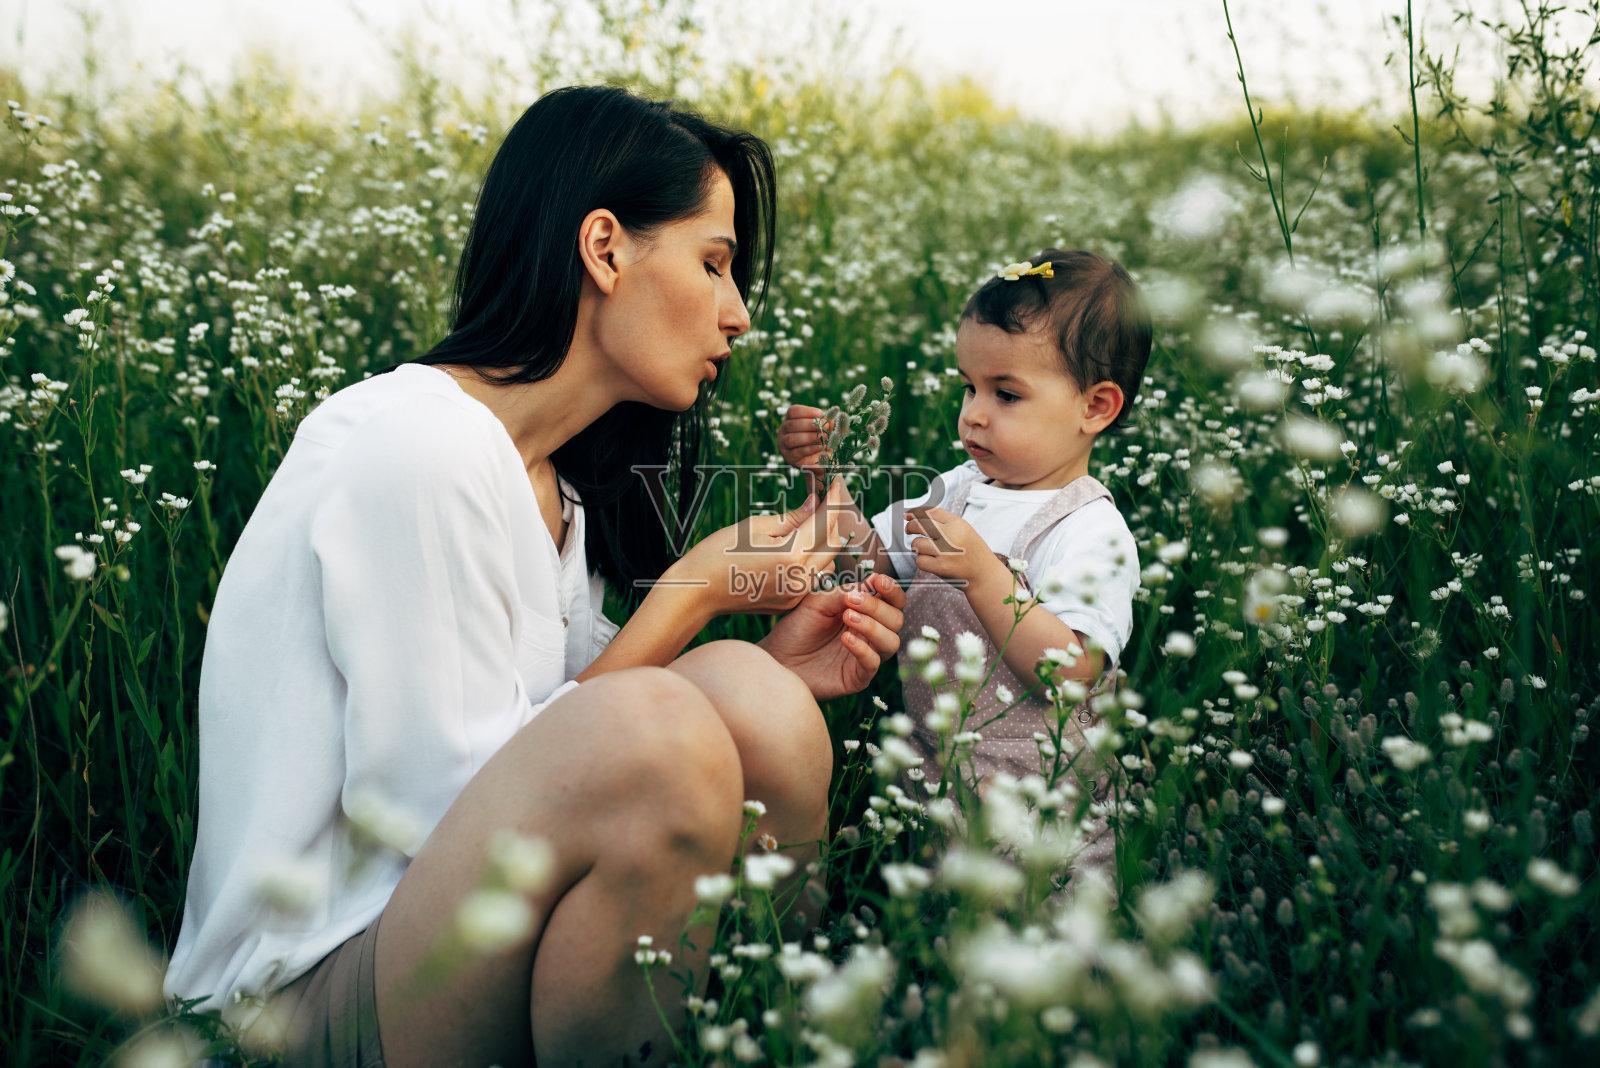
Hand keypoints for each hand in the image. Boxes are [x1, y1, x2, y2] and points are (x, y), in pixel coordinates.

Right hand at [665, 480, 848, 615]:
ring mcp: (796, 594)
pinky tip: (797, 547)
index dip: (833, 500)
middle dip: (832, 520)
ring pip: (827, 562)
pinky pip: (812, 578)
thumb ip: (791, 518)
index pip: (825, 522)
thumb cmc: (718, 553)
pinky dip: (811, 560)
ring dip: (823, 542)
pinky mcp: (790, 603)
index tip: (836, 485)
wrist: (698, 592)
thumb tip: (815, 504)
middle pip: (832, 543)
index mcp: (791, 555)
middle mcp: (800, 579)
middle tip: (824, 501)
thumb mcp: (755, 527)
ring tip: (809, 524)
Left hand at [759, 570, 906, 698]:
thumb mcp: (817, 603)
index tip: (878, 581)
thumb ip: (843, 594)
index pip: (893, 601)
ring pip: (891, 642)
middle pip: (896, 620)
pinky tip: (845, 639)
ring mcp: (867, 656)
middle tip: (852, 601)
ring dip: (873, 627)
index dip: (892, 591)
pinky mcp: (857, 677)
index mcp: (866, 613)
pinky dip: (863, 649)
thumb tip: (869, 585)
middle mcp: (871, 634)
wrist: (777, 658)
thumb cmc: (797, 629)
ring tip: (848, 618)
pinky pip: (873, 664)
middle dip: (878, 607)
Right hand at [778, 403, 829, 472]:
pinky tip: (820, 446)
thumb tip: (830, 419)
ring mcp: (784, 444)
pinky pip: (797, 452)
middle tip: (824, 426)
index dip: (806, 411)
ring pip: (792, 439)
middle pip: (792, 425)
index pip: (793, 411)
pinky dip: (810, 449)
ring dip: (809, 437)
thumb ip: (827, 423)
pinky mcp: (789, 457)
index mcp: (791, 419)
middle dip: (809, 425)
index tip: (821, 413)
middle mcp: (784, 430)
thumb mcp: (825, 429)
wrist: (820, 458)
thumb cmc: (820, 438)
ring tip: (824, 437)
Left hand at [905, 507, 1008, 589]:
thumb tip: (912, 517)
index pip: (929, 512)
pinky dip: (922, 561)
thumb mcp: (963, 530)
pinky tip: (931, 562)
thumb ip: (943, 522)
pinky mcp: (941, 567)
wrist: (984, 574)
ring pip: (916, 544)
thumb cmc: (971, 551)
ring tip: (928, 551)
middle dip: (910, 527)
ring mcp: (945, 552)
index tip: (907, 515)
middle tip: (909, 531)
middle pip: (919, 525)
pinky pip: (919, 561)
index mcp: (957, 523)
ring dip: (918, 547)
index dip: (915, 512)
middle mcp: (951, 535)